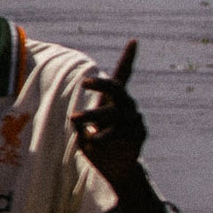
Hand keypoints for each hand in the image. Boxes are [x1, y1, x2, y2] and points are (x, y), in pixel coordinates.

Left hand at [73, 54, 145, 181]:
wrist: (116, 170)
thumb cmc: (98, 146)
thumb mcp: (83, 132)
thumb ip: (80, 123)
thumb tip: (75, 120)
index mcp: (114, 101)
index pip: (124, 76)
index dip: (129, 58)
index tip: (134, 41)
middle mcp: (127, 106)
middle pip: (118, 88)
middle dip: (101, 83)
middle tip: (83, 82)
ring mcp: (134, 120)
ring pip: (115, 112)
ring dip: (93, 114)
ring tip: (74, 118)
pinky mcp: (137, 136)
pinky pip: (119, 133)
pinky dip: (103, 136)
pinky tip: (92, 140)